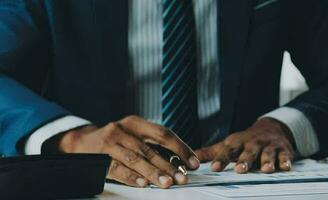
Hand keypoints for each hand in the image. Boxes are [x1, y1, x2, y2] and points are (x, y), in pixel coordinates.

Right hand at [58, 115, 199, 187]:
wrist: (82, 141)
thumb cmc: (115, 139)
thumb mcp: (132, 133)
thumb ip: (152, 143)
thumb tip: (179, 160)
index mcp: (135, 122)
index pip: (163, 133)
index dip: (180, 148)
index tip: (192, 161)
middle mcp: (123, 129)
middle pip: (150, 149)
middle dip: (168, 165)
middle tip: (182, 177)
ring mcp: (110, 143)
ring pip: (135, 159)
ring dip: (152, 173)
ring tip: (166, 183)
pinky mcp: (99, 157)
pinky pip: (116, 168)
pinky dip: (130, 177)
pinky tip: (142, 183)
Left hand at [195, 117, 295, 172]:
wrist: (270, 128)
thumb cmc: (245, 141)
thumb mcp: (228, 144)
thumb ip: (210, 153)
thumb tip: (191, 159)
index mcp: (237, 142)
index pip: (227, 150)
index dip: (221, 159)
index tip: (215, 168)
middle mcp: (252, 143)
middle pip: (248, 152)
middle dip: (245, 160)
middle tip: (240, 169)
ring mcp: (268, 146)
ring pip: (267, 154)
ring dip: (267, 161)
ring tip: (265, 169)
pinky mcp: (282, 150)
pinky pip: (284, 156)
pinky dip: (285, 161)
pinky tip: (285, 167)